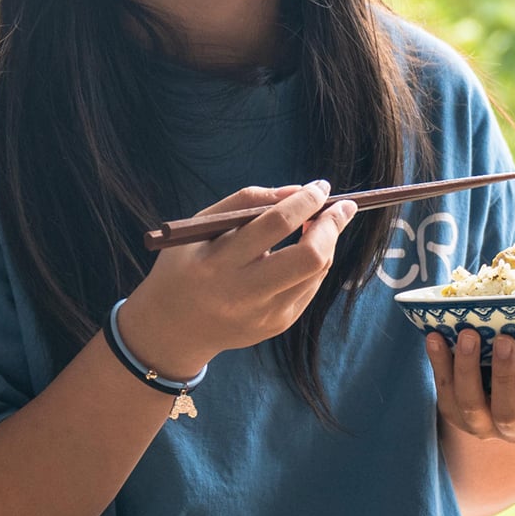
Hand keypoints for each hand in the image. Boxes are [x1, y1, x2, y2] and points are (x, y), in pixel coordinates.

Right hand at [117, 181, 355, 376]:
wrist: (172, 329)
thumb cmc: (187, 265)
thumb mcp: (201, 226)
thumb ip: (247, 201)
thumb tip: (299, 190)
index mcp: (217, 263)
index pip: (274, 225)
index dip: (305, 202)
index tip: (320, 186)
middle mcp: (243, 293)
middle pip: (309, 257)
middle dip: (332, 226)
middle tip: (341, 206)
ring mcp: (265, 314)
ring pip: (317, 272)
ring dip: (328, 242)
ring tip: (322, 223)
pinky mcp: (278, 325)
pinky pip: (311, 287)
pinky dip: (316, 263)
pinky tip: (307, 249)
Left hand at [428, 330, 514, 442]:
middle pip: (506, 411)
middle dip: (503, 375)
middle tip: (503, 339)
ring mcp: (483, 425)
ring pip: (470, 406)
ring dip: (467, 369)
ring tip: (468, 335)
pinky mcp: (456, 415)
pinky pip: (444, 394)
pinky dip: (439, 365)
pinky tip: (436, 338)